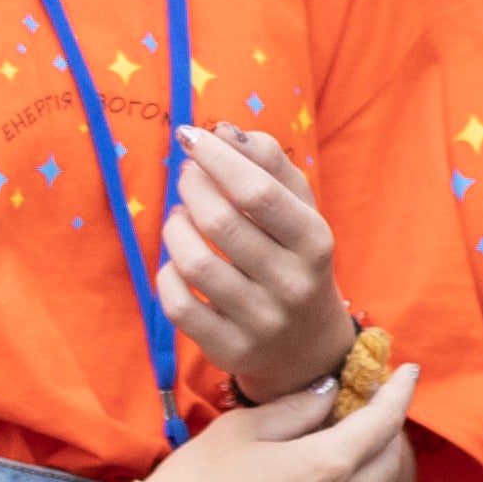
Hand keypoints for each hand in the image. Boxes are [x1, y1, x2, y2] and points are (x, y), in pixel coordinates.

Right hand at [138, 365, 424, 481]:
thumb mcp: (240, 429)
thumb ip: (296, 408)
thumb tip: (331, 392)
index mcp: (325, 465)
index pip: (383, 422)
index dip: (400, 393)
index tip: (410, 374)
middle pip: (386, 467)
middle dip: (383, 439)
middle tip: (366, 424)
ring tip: (332, 478)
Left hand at [157, 124, 347, 390]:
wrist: (308, 346)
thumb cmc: (296, 260)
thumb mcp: (300, 210)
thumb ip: (271, 164)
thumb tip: (225, 132)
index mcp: (315, 242)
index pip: (259, 191)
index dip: (217, 158)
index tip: (191, 136)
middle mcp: (292, 284)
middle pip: (221, 224)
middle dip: (192, 187)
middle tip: (186, 174)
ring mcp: (261, 322)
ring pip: (194, 265)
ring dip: (175, 228)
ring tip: (178, 215)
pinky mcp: (230, 349)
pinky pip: (179, 306)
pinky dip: (167, 274)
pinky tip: (175, 261)